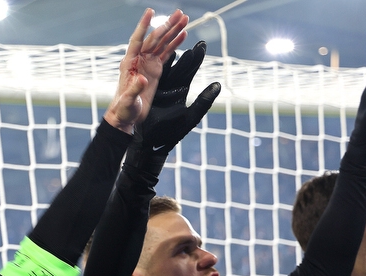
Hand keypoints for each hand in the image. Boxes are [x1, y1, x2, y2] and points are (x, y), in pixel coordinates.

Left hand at [104, 8, 188, 133]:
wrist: (126, 116)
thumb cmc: (123, 109)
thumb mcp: (128, 101)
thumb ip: (135, 89)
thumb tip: (142, 79)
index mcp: (129, 63)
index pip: (137, 40)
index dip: (143, 26)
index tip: (150, 12)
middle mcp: (138, 59)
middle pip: (154, 38)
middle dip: (166, 25)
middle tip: (180, 14)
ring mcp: (147, 63)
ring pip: (161, 43)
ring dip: (173, 31)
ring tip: (185, 19)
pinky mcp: (154, 70)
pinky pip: (166, 53)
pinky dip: (174, 44)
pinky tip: (183, 35)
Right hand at [125, 42, 220, 176]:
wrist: (148, 144)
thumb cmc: (169, 134)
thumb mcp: (189, 117)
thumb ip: (203, 102)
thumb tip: (217, 84)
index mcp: (181, 92)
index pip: (190, 72)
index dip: (196, 59)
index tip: (201, 45)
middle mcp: (171, 88)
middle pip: (179, 67)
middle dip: (186, 54)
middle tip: (192, 40)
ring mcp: (158, 90)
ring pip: (165, 69)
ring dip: (170, 56)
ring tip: (176, 43)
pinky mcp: (147, 93)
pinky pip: (151, 77)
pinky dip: (154, 67)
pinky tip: (158, 55)